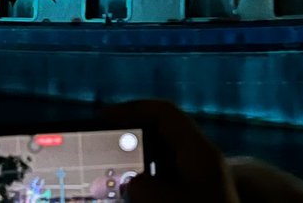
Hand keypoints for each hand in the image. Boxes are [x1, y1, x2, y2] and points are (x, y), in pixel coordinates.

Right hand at [99, 100, 238, 202]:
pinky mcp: (195, 199)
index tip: (103, 117)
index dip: (132, 109)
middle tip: (101, 152)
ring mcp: (200, 184)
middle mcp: (201, 164)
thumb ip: (145, 189)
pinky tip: (129, 199)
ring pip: (161, 166)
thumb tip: (131, 184)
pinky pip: (166, 186)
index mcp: (200, 154)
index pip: (165, 114)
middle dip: (130, 144)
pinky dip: (146, 191)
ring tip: (108, 182)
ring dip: (136, 173)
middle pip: (161, 138)